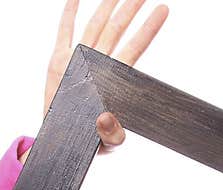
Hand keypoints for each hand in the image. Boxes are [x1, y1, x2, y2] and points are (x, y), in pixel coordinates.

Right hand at [22, 0, 169, 162]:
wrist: (63, 140)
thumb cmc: (90, 141)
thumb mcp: (107, 142)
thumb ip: (111, 134)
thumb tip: (107, 119)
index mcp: (113, 79)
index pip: (135, 47)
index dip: (149, 29)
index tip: (163, 10)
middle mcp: (98, 63)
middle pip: (118, 29)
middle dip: (130, 8)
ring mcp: (78, 59)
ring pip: (96, 25)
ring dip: (106, 5)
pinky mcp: (59, 60)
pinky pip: (65, 31)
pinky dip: (69, 12)